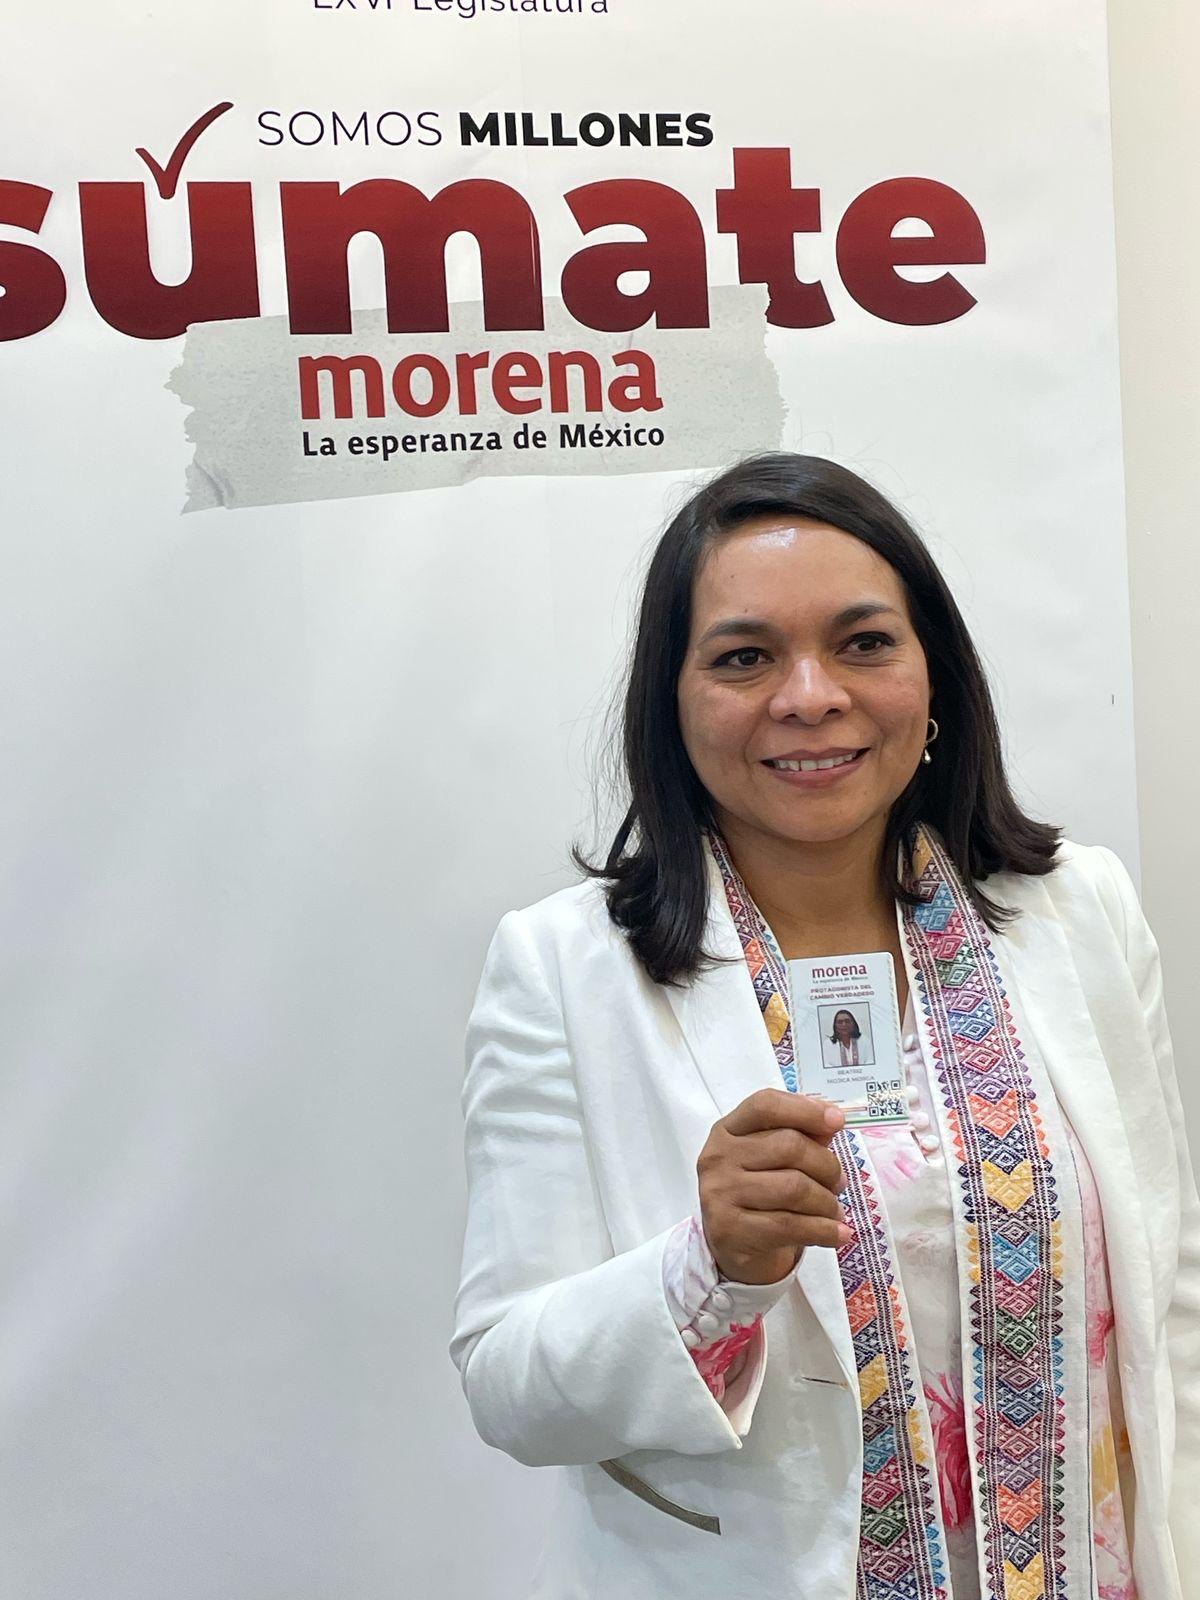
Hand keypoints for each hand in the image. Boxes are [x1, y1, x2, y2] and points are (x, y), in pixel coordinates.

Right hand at [696, 1089, 849, 1284]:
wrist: (735, 1250)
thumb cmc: (762, 1196)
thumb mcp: (776, 1161)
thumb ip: (802, 1137)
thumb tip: (832, 1121)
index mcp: (727, 1130)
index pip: (765, 1105)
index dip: (805, 1109)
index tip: (838, 1122)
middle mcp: (718, 1157)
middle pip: (788, 1146)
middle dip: (826, 1165)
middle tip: (839, 1183)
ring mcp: (720, 1194)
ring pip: (794, 1187)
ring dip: (826, 1201)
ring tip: (835, 1211)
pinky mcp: (731, 1230)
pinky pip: (791, 1225)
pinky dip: (824, 1230)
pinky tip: (838, 1234)